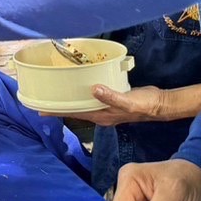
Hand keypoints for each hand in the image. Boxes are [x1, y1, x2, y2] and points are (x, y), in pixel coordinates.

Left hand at [54, 86, 172, 126]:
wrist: (159, 104)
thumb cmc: (144, 104)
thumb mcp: (128, 101)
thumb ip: (111, 96)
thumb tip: (93, 89)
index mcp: (101, 115)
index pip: (75, 114)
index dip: (58, 112)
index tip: (41, 110)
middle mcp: (101, 113)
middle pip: (76, 110)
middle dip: (60, 107)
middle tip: (43, 100)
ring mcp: (106, 107)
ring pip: (83, 104)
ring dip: (71, 99)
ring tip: (57, 93)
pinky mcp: (112, 99)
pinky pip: (93, 97)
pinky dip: (84, 92)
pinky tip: (80, 85)